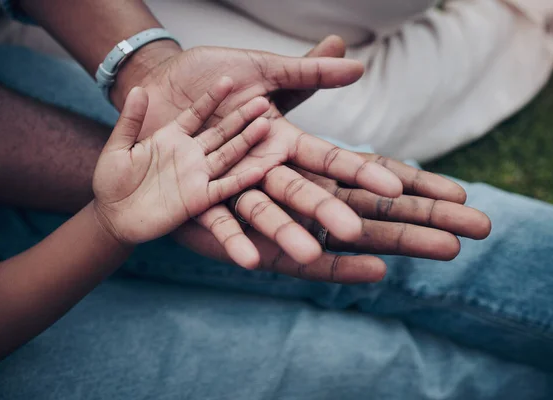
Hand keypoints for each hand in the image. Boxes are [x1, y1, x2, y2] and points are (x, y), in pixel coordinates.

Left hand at [92, 79, 269, 246]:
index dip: (211, 98)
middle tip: (262, 100)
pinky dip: (241, 180)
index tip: (228, 79)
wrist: (112, 216)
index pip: (197, 113)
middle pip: (221, 132)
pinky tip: (258, 169)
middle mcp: (190, 154)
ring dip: (246, 142)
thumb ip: (130, 120)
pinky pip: (223, 188)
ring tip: (265, 125)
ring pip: (228, 155)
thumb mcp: (118, 146)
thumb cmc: (111, 181)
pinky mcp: (198, 199)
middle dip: (241, 117)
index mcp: (172, 138)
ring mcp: (196, 176)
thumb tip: (137, 88)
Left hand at [113, 36, 402, 265]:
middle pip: (300, 192)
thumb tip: (357, 64)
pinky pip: (217, 218)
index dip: (359, 173)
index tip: (394, 190)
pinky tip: (249, 260)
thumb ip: (308, 73)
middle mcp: (262, 169)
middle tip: (356, 231)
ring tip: (308, 256)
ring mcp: (231, 184)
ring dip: (285, 233)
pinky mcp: (198, 196)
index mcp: (280, 142)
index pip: (327, 158)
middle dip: (327, 210)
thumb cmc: (209, 76)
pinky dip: (232, 238)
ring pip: (263, 212)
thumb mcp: (263, 70)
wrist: (158, 83)